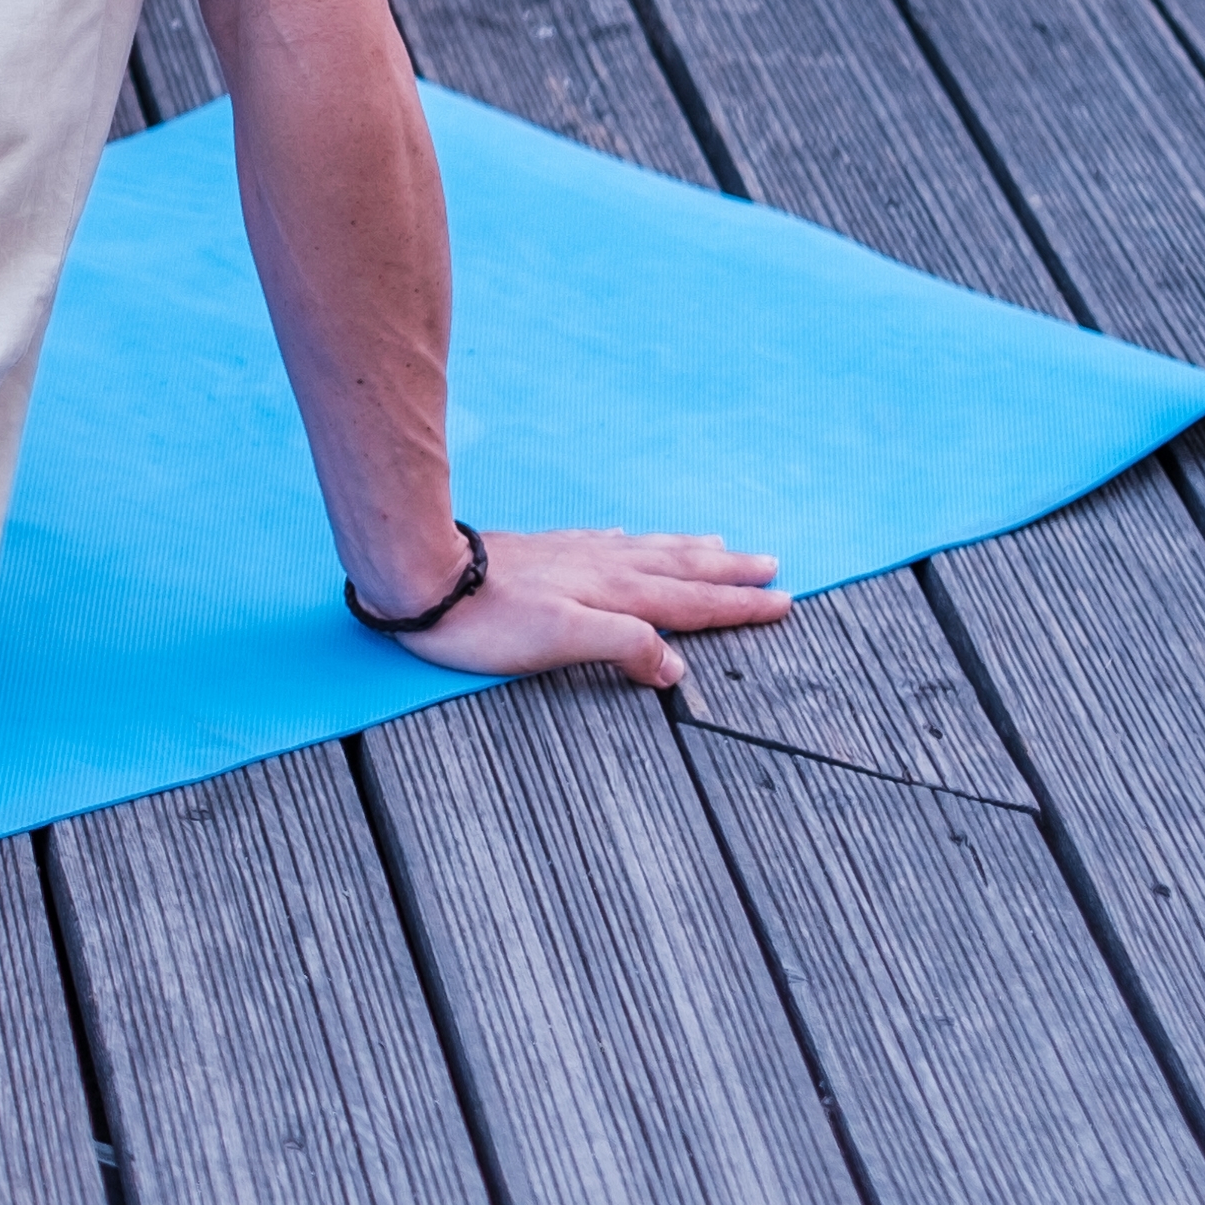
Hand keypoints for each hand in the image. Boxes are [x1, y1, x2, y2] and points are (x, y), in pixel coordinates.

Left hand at [390, 525, 786, 690]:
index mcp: (614, 593)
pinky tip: (630, 538)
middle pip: (682, 569)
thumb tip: (672, 665)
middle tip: (773, 568)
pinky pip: (610, 543)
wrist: (423, 575)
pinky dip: (636, 543)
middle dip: (730, 573)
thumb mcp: (561, 642)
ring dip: (692, 552)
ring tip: (723, 547)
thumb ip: (624, 647)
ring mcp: (575, 555)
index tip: (781, 602)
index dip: (738, 606)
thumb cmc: (485, 620)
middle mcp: (603, 567)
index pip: (691, 602)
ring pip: (650, 551)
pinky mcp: (546, 552)